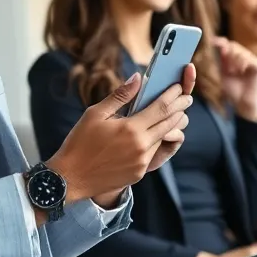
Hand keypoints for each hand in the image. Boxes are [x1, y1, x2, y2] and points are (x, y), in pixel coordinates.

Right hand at [47, 68, 196, 205]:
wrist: (70, 178)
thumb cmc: (79, 143)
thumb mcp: (95, 114)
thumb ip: (120, 96)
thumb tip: (138, 78)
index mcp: (131, 128)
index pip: (162, 108)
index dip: (174, 96)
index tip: (180, 88)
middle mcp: (141, 146)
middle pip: (170, 123)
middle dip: (180, 109)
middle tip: (186, 99)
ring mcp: (142, 162)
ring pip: (162, 139)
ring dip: (170, 126)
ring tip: (173, 114)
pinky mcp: (139, 173)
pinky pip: (152, 153)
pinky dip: (155, 142)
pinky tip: (153, 134)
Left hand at [215, 37, 256, 120]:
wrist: (242, 104)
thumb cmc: (233, 91)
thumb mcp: (224, 73)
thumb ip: (223, 59)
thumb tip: (218, 44)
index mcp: (237, 59)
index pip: (230, 45)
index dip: (222, 42)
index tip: (213, 42)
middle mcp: (247, 58)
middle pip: (235, 46)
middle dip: (228, 53)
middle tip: (226, 62)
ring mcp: (255, 61)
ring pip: (242, 52)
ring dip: (235, 60)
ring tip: (233, 71)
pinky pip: (250, 59)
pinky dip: (244, 63)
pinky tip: (240, 70)